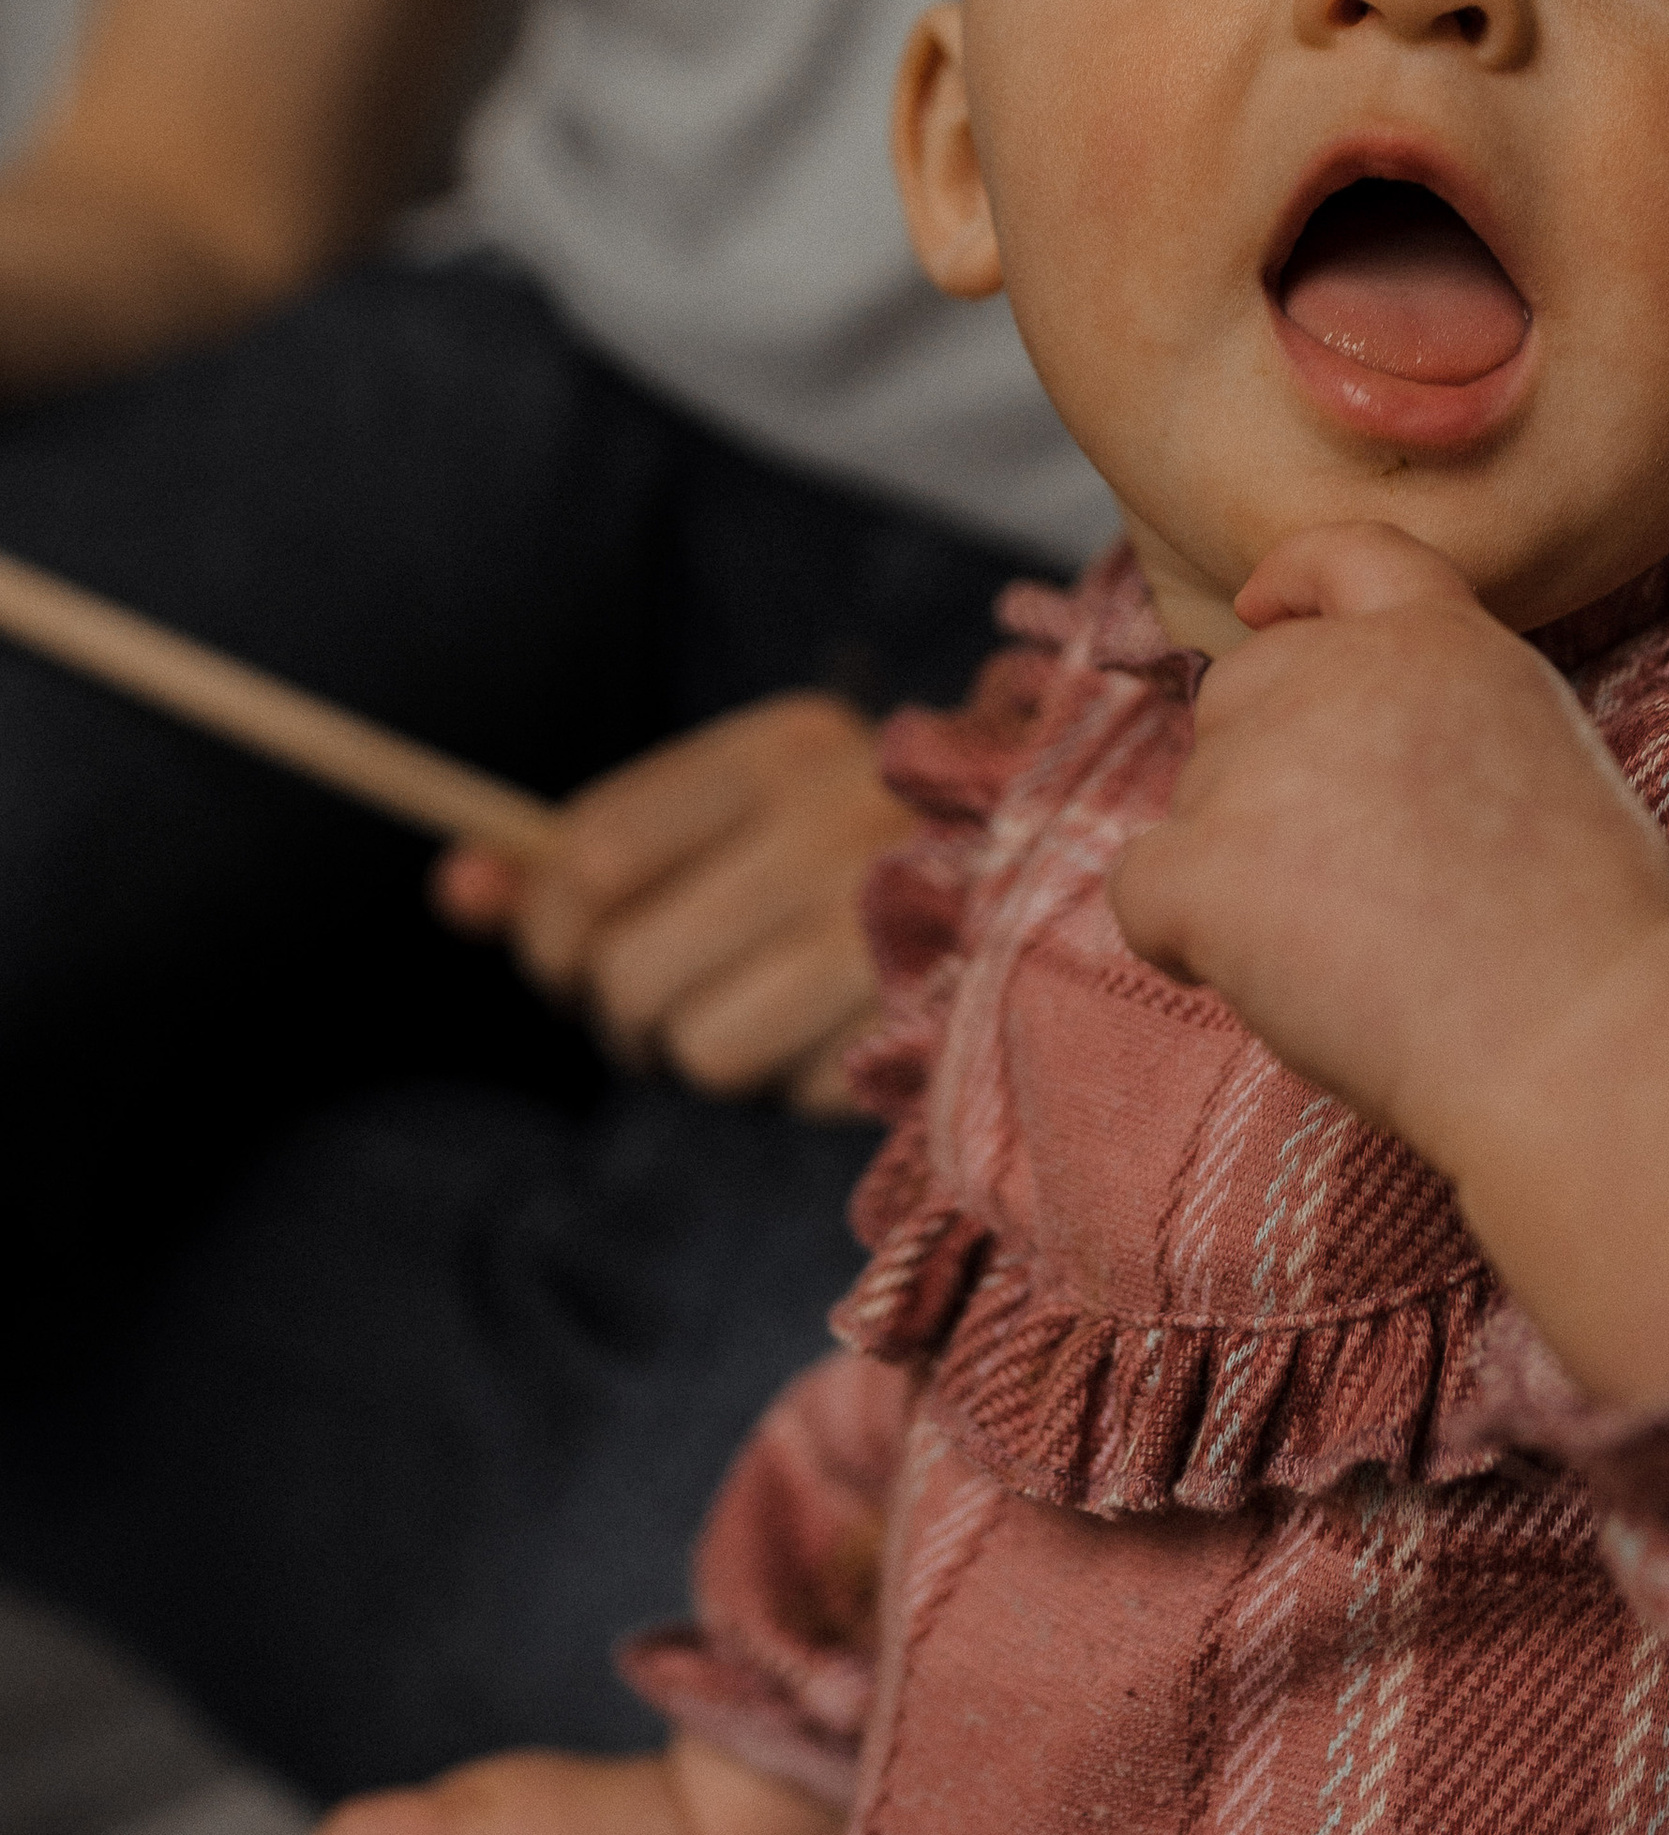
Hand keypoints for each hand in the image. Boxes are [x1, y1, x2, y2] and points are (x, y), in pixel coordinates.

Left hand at [435, 697, 912, 1108]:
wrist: (1047, 899)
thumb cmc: (839, 866)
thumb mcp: (719, 828)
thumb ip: (579, 860)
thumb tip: (455, 892)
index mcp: (785, 745)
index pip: (589, 855)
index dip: (546, 930)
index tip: (564, 954)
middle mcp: (840, 816)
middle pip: (624, 969)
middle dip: (621, 1010)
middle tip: (666, 1000)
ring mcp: (891, 920)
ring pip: (691, 1045)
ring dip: (704, 1052)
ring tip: (765, 1009)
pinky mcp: (923, 1018)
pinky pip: (777, 1089)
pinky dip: (783, 1080)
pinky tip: (832, 1031)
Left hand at [1112, 524, 1668, 1152]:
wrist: (1580, 1031)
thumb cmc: (1590, 932)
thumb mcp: (1544, 751)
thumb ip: (1439, 716)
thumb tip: (1347, 764)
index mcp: (1441, 638)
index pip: (1346, 555)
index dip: (1293, 579)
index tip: (1262, 607)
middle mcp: (1342, 671)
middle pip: (1239, 695)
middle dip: (1266, 772)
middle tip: (1360, 882)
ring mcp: (1262, 761)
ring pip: (1198, 800)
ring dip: (1246, 867)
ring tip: (1363, 949)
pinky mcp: (1206, 861)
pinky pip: (1144, 891)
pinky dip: (1184, 940)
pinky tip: (1278, 984)